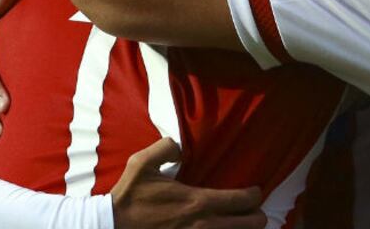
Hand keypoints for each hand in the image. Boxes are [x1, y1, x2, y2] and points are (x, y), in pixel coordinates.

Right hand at [112, 138, 264, 228]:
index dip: (254, 195)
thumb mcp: (142, 162)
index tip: (254, 191)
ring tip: (241, 223)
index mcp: (198, 202)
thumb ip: (165, 147)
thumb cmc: (129, 196)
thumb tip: (180, 148)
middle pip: (252, 224)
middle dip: (256, 216)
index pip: (243, 200)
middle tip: (252, 210)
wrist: (112, 226)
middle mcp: (205, 225)